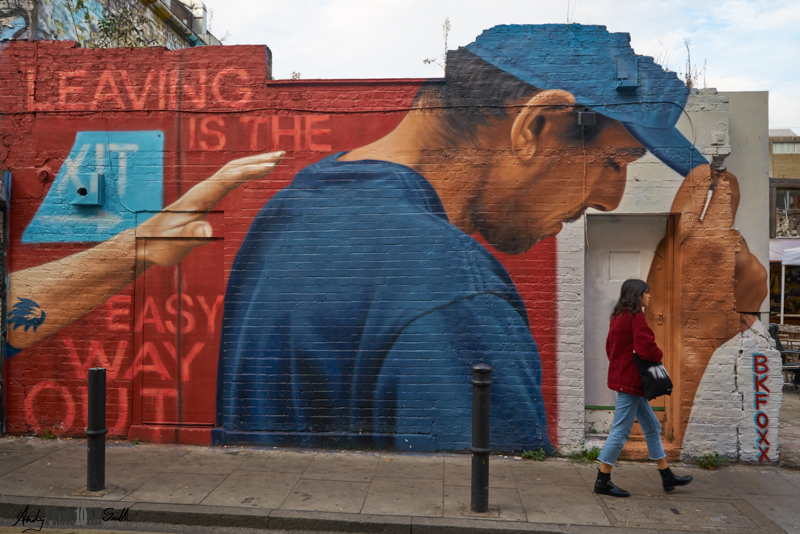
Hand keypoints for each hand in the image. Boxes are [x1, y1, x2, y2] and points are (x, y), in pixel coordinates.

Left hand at [136, 151, 283, 266]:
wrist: (142, 243)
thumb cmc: (158, 247)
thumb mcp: (173, 246)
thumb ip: (190, 236)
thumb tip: (208, 230)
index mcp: (198, 198)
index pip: (228, 179)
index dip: (250, 171)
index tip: (272, 167)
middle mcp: (201, 190)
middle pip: (232, 168)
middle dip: (257, 160)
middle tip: (281, 156)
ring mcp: (202, 193)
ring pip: (231, 171)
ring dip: (253, 163)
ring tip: (275, 160)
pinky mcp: (203, 198)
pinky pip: (228, 180)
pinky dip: (244, 173)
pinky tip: (253, 175)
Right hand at [646, 163, 766, 443]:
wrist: (679, 345)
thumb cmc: (662, 310)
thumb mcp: (659, 263)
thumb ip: (676, 238)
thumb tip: (688, 223)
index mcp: (686, 237)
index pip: (699, 193)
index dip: (704, 179)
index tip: (709, 172)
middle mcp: (717, 245)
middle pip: (725, 211)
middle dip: (721, 207)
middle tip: (719, 200)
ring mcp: (739, 263)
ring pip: (736, 243)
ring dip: (726, 252)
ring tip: (707, 278)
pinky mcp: (755, 281)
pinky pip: (747, 266)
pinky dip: (737, 273)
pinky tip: (721, 288)